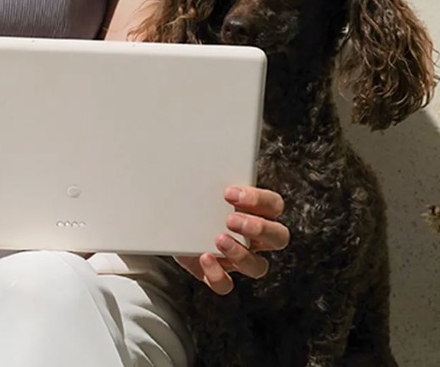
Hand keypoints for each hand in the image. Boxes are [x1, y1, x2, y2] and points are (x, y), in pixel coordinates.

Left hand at [175, 186, 289, 294]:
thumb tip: (193, 161)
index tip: (229, 193)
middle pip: (278, 238)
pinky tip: (204, 257)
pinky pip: (226, 285)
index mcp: (257, 212)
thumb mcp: (200, 188)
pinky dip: (216, 275)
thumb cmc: (192, 203)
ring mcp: (239, 260)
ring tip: (218, 239)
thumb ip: (207, 180)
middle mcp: (255, 239)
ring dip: (240, 253)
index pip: (274, 205)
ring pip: (258, 266)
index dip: (258, 200)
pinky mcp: (218, 276)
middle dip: (258, 228)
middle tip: (231, 220)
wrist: (168, 225)